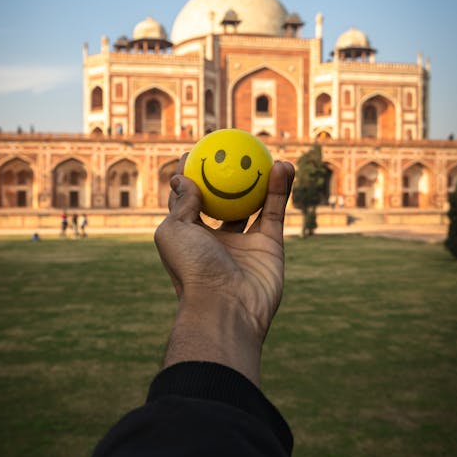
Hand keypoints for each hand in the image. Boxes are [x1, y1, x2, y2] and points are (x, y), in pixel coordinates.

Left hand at [154, 158, 294, 385]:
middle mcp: (217, 240)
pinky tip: (283, 165)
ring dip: (259, 178)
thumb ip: (181, 203)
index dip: (192, 177)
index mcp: (189, 237)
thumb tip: (182, 178)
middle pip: (223, 201)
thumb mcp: (173, 232)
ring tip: (263, 152)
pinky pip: (274, 212)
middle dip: (228, 178)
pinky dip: (280, 189)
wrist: (226, 307)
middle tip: (235, 149)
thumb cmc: (192, 269)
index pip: (189, 202)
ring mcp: (245, 243)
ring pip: (253, 203)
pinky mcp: (270, 247)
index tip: (197, 151)